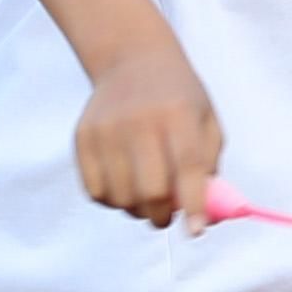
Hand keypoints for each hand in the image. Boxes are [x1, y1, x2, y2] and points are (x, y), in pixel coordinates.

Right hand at [71, 31, 227, 230]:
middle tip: (166, 215)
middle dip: (162, 214)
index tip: (195, 230)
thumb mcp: (206, 122)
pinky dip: (112, 199)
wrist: (132, 61)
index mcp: (179, 113)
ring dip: (136, 209)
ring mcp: (106, 129)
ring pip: (120, 197)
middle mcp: (140, 120)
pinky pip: (95, 191)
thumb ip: (209, 168)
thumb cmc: (178, 99)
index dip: (193, 204)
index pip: (187, 167)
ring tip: (145, 196)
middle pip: (151, 190)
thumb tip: (203, 218)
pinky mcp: (83, 138)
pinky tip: (123, 185)